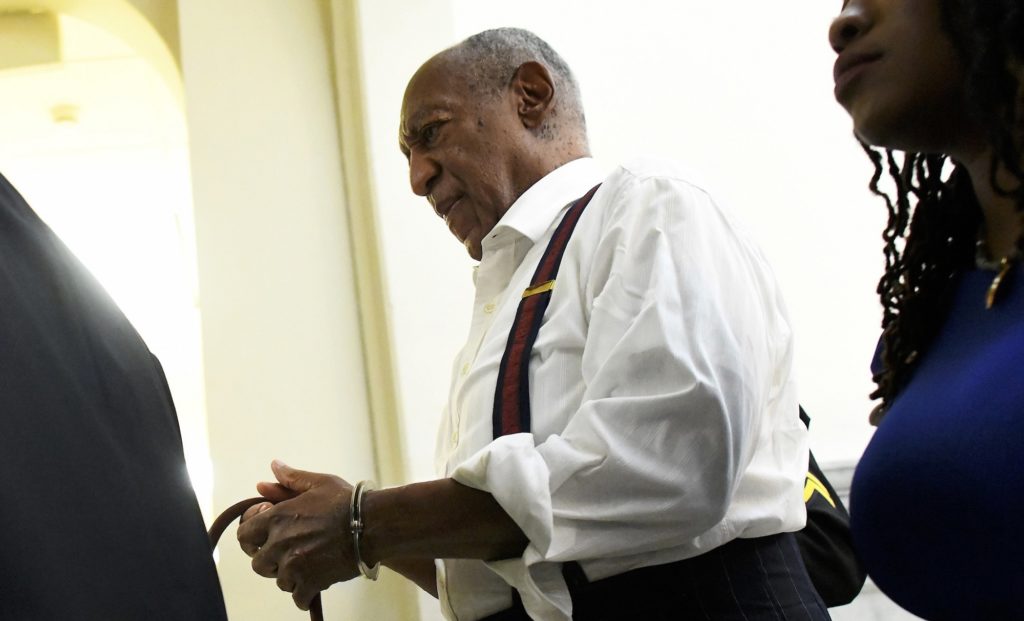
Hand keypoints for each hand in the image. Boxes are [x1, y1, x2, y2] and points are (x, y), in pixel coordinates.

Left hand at [236, 460, 358, 609]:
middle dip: (271, 559)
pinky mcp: (311, 582)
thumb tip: (273, 467)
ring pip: (279, 580)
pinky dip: (304, 593)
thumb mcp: (318, 484)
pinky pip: (297, 597)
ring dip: (289, 575)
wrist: (372, 524)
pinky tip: (314, 582)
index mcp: (277, 518)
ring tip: (306, 564)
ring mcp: (294, 566)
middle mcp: (280, 543)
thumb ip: (291, 479)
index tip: (266, 535)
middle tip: (288, 553)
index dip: (252, 536)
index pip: (244, 536)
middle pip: (258, 563)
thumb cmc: (346, 502)